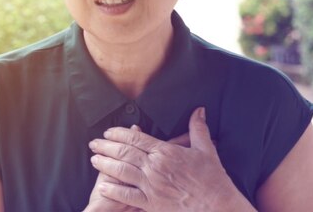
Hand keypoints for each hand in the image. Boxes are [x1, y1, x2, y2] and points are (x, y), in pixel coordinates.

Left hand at [88, 108, 255, 211]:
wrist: (218, 206)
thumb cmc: (213, 179)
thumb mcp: (206, 150)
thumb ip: (198, 128)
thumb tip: (199, 110)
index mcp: (166, 152)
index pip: (136, 138)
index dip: (119, 134)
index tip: (108, 132)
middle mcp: (155, 167)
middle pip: (124, 153)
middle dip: (106, 147)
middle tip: (93, 143)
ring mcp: (152, 186)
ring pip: (122, 171)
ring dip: (106, 165)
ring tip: (94, 160)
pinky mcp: (152, 204)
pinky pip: (128, 196)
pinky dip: (114, 190)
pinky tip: (103, 185)